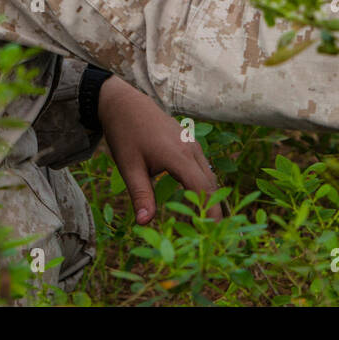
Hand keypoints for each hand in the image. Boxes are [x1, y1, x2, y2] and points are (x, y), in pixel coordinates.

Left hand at [95, 77, 222, 223]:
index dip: (208, 213)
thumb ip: (140, 194)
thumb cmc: (125, 134)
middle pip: (211, 185)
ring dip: (210, 199)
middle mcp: (191, 149)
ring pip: (209, 176)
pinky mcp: (189, 143)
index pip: (202, 190)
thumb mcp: (128, 167)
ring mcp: (192, 144)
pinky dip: (204, 187)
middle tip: (210, 236)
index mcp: (178, 155)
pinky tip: (197, 201)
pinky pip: (204, 168)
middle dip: (213, 210)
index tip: (209, 234)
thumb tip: (144, 223)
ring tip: (205, 223)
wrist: (125, 104)